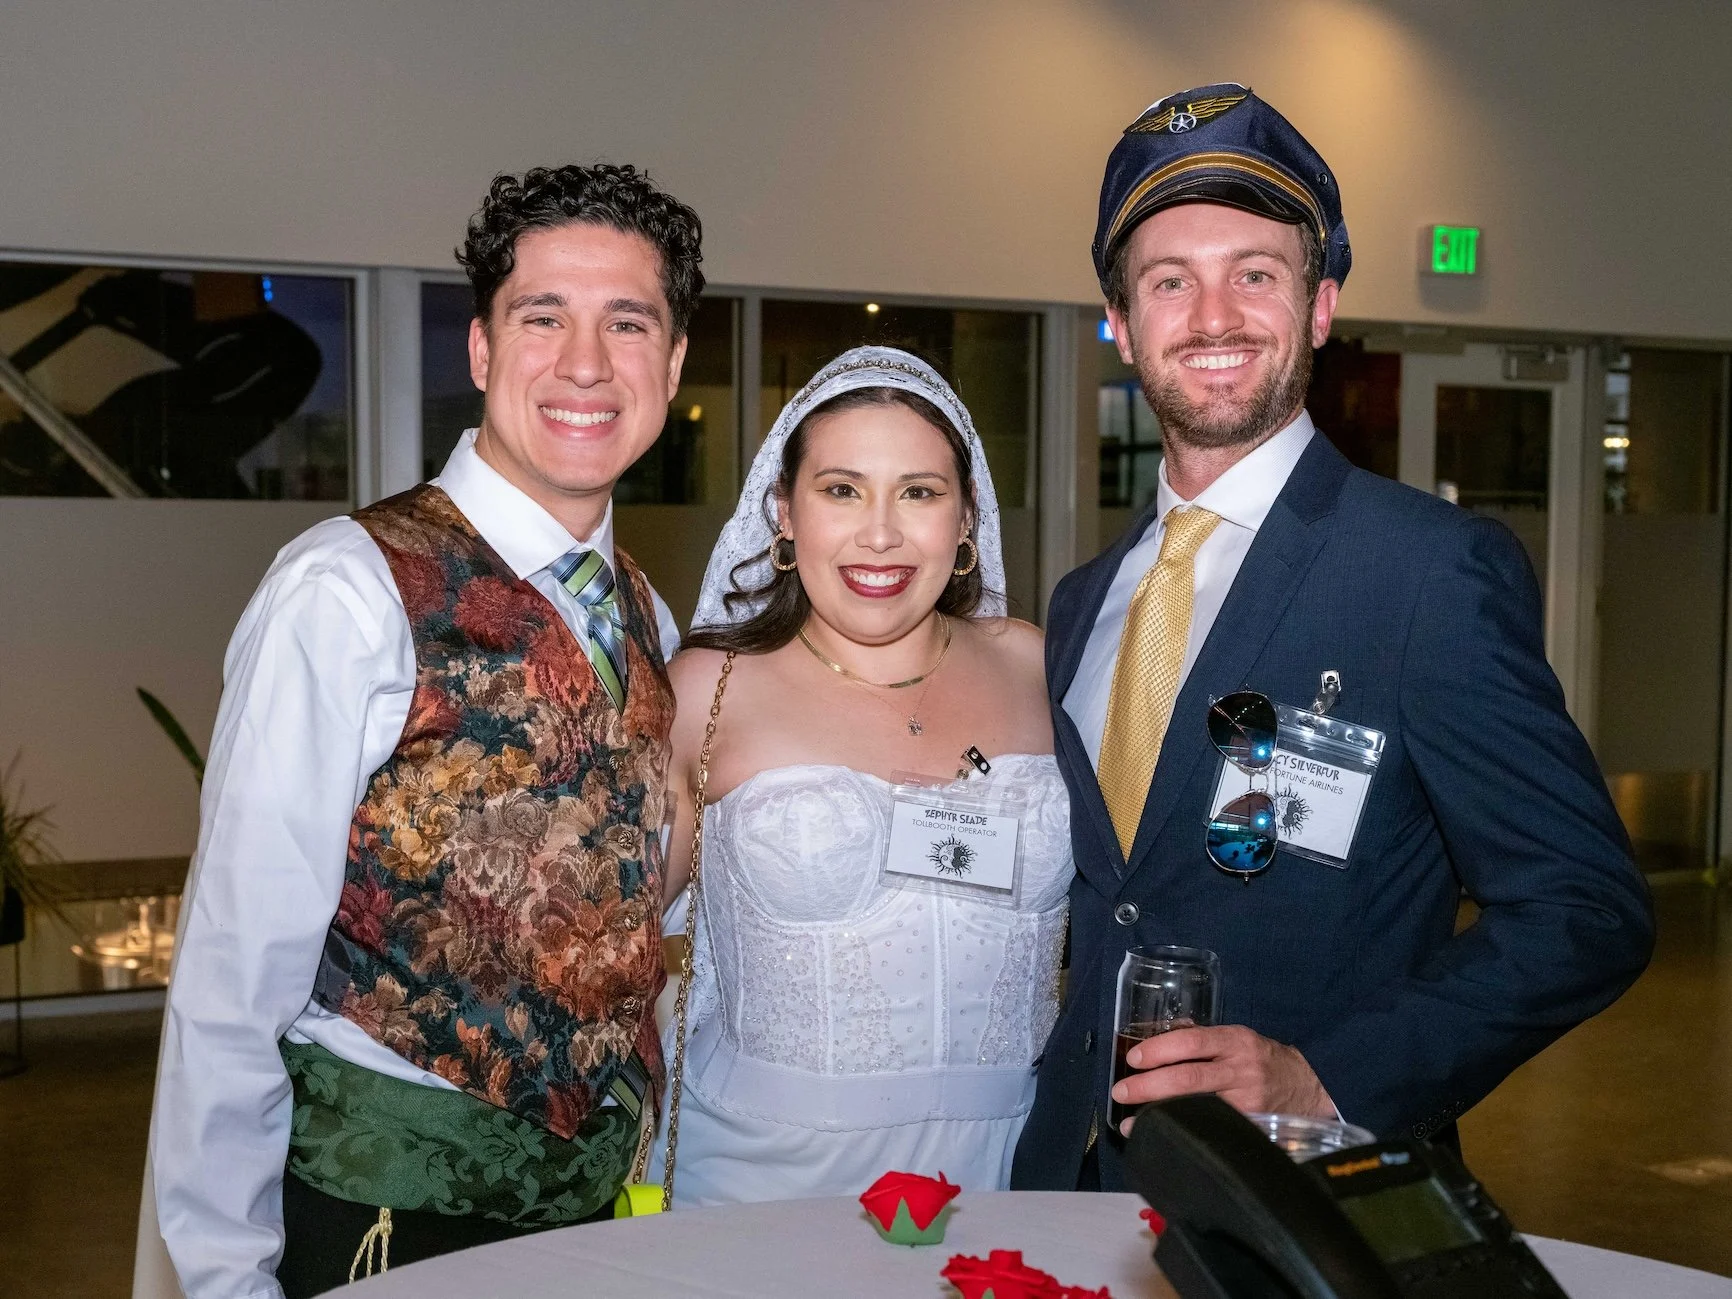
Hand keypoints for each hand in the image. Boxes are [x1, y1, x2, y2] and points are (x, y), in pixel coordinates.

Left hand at [1112, 1024, 1332, 1134]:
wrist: (1309, 1087)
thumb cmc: (1262, 1059)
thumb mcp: (1237, 1039)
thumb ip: (1201, 1041)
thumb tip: (1155, 1042)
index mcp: (1234, 1041)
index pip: (1191, 1042)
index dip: (1159, 1050)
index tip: (1134, 1059)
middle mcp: (1241, 1070)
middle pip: (1188, 1078)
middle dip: (1148, 1086)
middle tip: (1121, 1091)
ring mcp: (1246, 1102)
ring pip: (1197, 1108)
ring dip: (1159, 1117)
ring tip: (1131, 1124)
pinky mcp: (1250, 1127)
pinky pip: (1212, 1130)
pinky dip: (1185, 1133)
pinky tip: (1164, 1138)